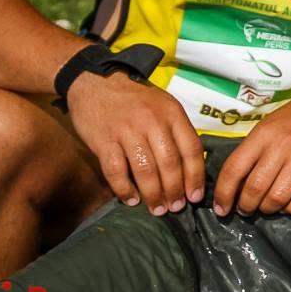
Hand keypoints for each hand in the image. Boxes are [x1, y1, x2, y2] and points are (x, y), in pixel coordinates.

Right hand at [67, 71, 204, 215]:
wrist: (95, 82)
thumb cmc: (135, 99)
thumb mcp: (163, 106)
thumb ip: (176, 131)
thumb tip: (190, 167)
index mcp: (172, 113)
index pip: (191, 148)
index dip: (195, 176)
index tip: (195, 196)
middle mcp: (152, 122)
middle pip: (170, 163)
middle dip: (175, 190)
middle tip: (176, 208)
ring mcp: (127, 131)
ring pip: (145, 170)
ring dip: (153, 195)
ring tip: (158, 209)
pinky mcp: (104, 141)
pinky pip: (116, 171)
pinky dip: (124, 189)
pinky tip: (131, 200)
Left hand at [212, 87, 290, 216]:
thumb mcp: (268, 125)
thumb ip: (251, 151)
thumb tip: (234, 183)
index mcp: (263, 135)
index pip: (234, 169)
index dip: (223, 194)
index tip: (221, 208)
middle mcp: (282, 147)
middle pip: (255, 188)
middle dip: (245, 206)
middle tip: (246, 209)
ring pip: (277, 198)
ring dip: (267, 210)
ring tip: (266, 207)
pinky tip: (288, 205)